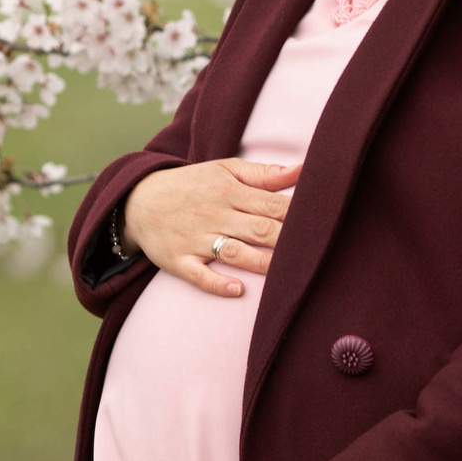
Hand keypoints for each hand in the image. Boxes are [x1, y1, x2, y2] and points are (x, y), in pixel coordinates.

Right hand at [124, 159, 300, 296]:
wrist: (138, 201)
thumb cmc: (192, 185)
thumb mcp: (224, 170)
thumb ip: (264, 174)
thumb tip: (305, 169)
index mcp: (229, 191)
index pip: (271, 204)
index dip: (298, 215)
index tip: (323, 223)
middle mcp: (214, 215)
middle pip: (258, 229)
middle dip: (287, 240)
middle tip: (317, 250)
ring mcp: (196, 240)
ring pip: (234, 253)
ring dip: (261, 263)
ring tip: (287, 274)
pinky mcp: (178, 261)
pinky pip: (199, 276)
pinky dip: (217, 284)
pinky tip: (238, 290)